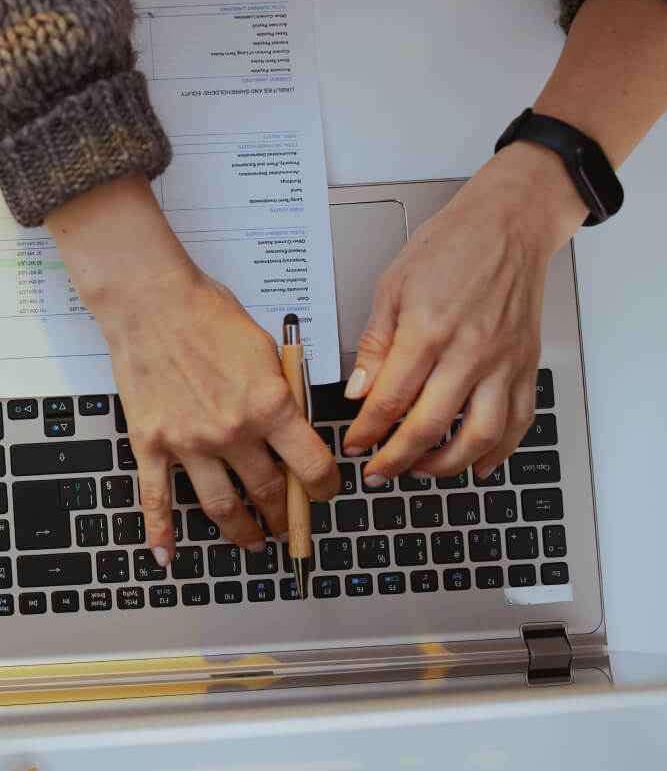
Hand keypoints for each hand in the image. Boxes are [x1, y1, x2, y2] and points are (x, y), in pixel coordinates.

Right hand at [46, 174, 338, 566]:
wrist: (153, 300)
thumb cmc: (209, 314)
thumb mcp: (268, 350)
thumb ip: (283, 394)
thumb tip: (293, 425)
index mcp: (270, 406)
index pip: (310, 465)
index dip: (324, 488)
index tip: (324, 493)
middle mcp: (233, 432)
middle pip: (269, 491)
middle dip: (285, 514)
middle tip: (291, 524)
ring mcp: (190, 443)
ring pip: (222, 506)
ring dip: (243, 532)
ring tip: (254, 542)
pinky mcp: (152, 444)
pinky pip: (156, 499)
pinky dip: (161, 533)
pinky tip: (167, 556)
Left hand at [342, 142, 586, 482]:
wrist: (509, 223)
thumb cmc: (452, 245)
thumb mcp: (393, 285)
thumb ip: (376, 343)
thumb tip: (359, 390)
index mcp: (428, 328)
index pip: (389, 399)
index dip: (366, 431)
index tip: (355, 444)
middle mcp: (469, 350)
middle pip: (428, 426)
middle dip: (395, 460)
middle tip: (378, 472)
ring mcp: (502, 361)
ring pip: (478, 436)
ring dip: (445, 465)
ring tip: (420, 470)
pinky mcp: (525, 365)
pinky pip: (518, 422)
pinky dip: (499, 452)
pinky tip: (478, 463)